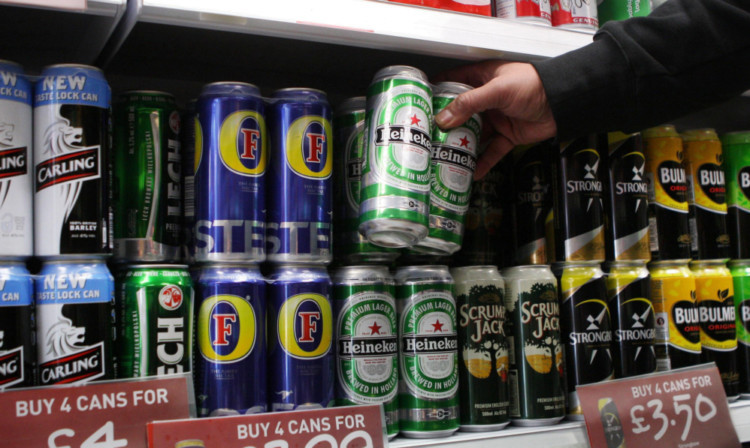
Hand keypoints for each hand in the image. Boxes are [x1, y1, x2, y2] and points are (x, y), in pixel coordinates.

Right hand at [434, 61, 556, 178]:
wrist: (563, 102)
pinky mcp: (508, 135)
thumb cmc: (534, 85)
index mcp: (483, 78)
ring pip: (474, 134)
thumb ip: (470, 103)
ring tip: (445, 157)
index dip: (438, 91)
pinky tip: (472, 172)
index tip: (421, 103)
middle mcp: (487, 99)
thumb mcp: (497, 90)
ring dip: (462, 145)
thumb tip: (444, 117)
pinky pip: (492, 151)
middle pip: (460, 113)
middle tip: (428, 136)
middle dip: (446, 125)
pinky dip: (483, 162)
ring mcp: (496, 118)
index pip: (454, 82)